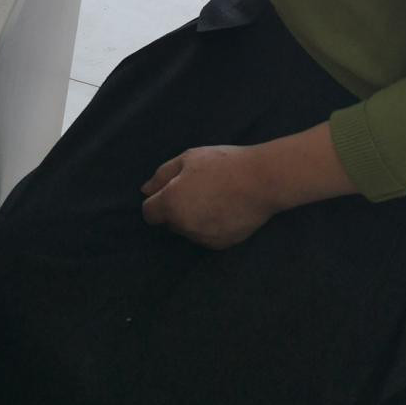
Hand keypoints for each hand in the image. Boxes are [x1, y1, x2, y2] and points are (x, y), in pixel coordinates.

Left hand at [141, 145, 276, 249]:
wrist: (260, 181)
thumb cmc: (221, 163)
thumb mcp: (188, 158)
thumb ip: (162, 175)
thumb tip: (145, 191)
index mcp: (171, 204)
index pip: (149, 213)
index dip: (157, 200)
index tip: (173, 188)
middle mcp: (183, 226)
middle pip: (169, 221)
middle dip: (176, 207)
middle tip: (197, 187)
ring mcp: (202, 238)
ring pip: (188, 229)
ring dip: (193, 217)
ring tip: (214, 196)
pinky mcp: (220, 245)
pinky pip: (205, 235)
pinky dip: (209, 225)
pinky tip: (224, 208)